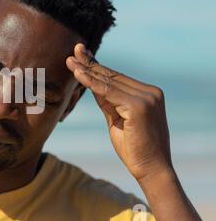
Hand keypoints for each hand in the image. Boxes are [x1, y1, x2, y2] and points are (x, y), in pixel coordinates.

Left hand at [66, 43, 172, 180]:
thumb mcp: (117, 120)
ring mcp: (147, 98)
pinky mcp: (140, 106)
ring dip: (87, 70)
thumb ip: (108, 102)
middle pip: (113, 76)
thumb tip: (93, 85)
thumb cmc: (135, 149)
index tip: (82, 56)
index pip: (117, 78)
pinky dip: (92, 83)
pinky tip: (78, 73)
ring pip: (109, 82)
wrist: (151, 170)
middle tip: (74, 50)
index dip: (97, 67)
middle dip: (91, 63)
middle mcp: (150, 92)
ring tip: (70, 60)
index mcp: (148, 94)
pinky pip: (109, 92)